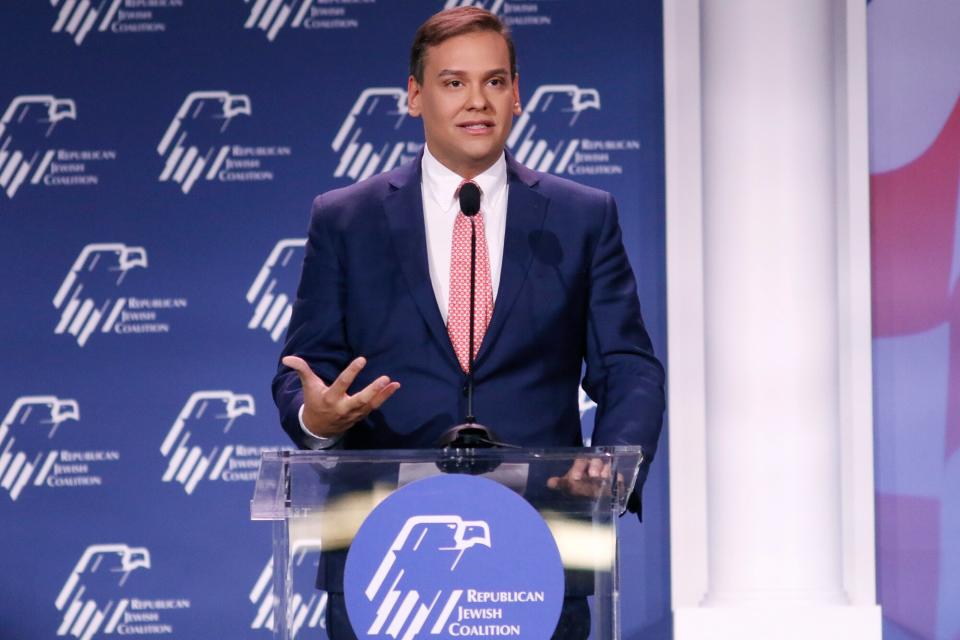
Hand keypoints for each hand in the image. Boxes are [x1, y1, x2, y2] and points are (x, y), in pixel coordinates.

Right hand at [282, 355, 399, 437]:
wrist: (318, 429)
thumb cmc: (314, 401)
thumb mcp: (308, 386)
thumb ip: (301, 370)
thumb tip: (287, 358)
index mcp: (330, 398)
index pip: (342, 384)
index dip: (352, 372)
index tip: (362, 359)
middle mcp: (343, 408)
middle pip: (359, 400)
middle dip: (372, 390)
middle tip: (384, 378)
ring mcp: (353, 414)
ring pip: (370, 404)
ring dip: (383, 394)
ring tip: (395, 383)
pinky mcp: (360, 416)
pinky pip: (374, 407)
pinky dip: (384, 398)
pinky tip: (394, 387)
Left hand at [546, 458, 622, 498]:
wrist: (595, 496)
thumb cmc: (579, 487)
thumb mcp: (569, 485)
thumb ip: (561, 483)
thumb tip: (550, 483)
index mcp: (582, 465)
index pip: (581, 461)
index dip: (579, 467)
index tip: (576, 476)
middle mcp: (595, 466)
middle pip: (596, 461)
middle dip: (595, 467)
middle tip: (593, 475)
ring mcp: (606, 473)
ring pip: (607, 468)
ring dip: (605, 472)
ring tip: (603, 478)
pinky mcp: (616, 481)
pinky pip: (618, 477)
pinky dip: (617, 480)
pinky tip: (615, 482)